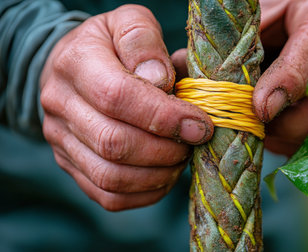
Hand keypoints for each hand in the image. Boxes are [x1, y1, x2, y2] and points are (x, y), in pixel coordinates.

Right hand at [40, 5, 212, 210]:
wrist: (72, 68)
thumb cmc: (111, 45)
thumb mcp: (129, 23)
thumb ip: (144, 42)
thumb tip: (160, 81)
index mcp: (76, 63)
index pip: (117, 97)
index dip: (165, 116)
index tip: (200, 125)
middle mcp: (61, 105)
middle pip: (114, 143)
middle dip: (166, 149)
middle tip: (194, 140)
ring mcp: (61, 141)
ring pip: (111, 176)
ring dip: (159, 174)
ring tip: (181, 157)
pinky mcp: (71, 165)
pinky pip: (109, 196)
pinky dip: (146, 192)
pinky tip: (165, 174)